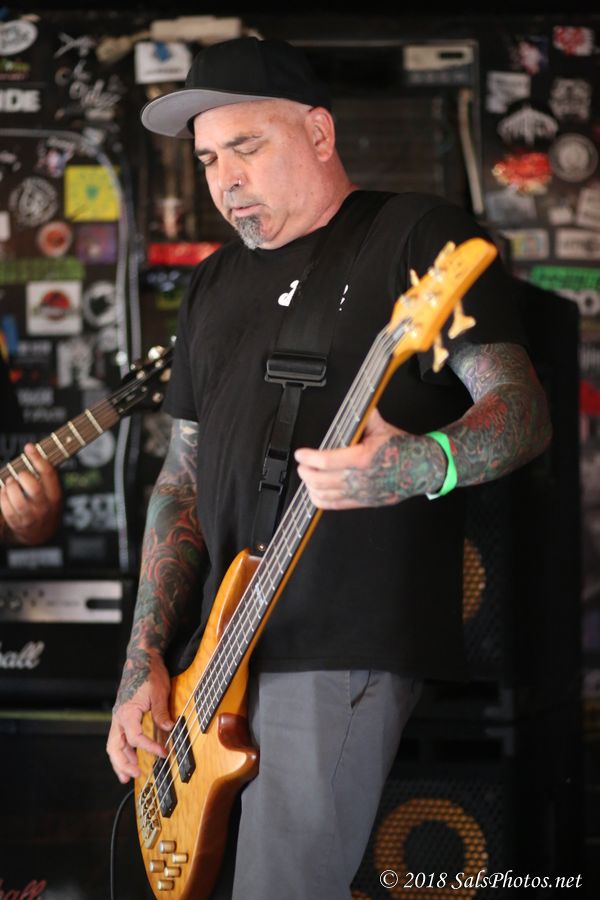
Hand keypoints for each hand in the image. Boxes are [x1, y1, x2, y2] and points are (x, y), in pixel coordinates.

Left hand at [0, 444, 61, 543]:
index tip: (29, 447)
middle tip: (20, 474)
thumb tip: (31, 450)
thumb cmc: (44, 506)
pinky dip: (2, 497)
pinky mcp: (17, 523)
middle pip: (34, 488)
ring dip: (11, 487)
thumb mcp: (51, 492)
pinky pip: (6, 507)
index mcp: (55, 496)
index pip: (49, 474)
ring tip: (11, 483)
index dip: (38, 458)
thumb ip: (45, 475)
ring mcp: (30, 516)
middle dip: (23, 476)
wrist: (40, 534)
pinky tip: (4, 492)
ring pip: (17, 499)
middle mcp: (44, 507)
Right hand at [107, 651, 174, 783]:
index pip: (135, 737)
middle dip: (123, 763)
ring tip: (126, 777)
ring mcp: (119, 717)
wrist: (141, 659)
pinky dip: (121, 751)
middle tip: (136, 775)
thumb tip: (170, 728)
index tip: (163, 752)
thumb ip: (161, 711)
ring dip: (119, 761)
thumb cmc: (149, 673)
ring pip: (113, 744)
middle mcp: (119, 717)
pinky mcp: (122, 716)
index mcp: (127, 711)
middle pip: (115, 746)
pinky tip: (129, 760)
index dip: (149, 747)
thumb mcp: (159, 691)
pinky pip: (117, 738)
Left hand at [295, 407, 420, 509]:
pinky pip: (334, 506)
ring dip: (310, 485)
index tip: (301, 454)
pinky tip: (315, 492)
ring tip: (307, 476)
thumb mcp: (382, 427)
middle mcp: (359, 479)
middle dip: (305, 472)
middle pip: (320, 480)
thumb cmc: (402, 449)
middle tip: (302, 464)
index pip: (326, 461)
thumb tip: (354, 404)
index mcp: (362, 458)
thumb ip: (363, 416)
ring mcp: (360, 493)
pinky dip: (320, 499)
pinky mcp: (362, 502)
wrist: (422, 468)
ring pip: (324, 495)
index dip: (308, 458)